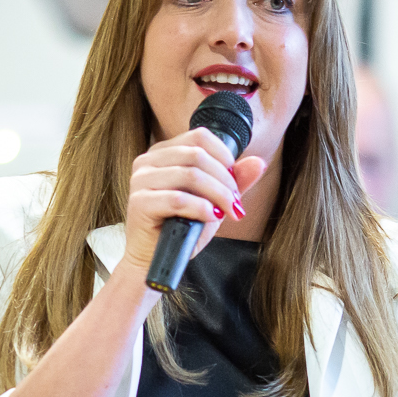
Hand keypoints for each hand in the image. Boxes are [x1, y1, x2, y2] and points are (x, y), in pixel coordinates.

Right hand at [119, 128, 268, 277]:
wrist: (156, 260)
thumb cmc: (181, 229)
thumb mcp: (213, 201)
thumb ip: (233, 181)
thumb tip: (258, 162)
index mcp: (163, 153)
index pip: (200, 136)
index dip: (225, 157)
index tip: (235, 182)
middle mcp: (148, 161)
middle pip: (197, 155)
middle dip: (225, 180)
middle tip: (235, 203)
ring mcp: (140, 180)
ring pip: (190, 175)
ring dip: (218, 195)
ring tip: (226, 212)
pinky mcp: (139, 202)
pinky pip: (178, 199)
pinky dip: (201, 208)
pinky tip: (210, 218)